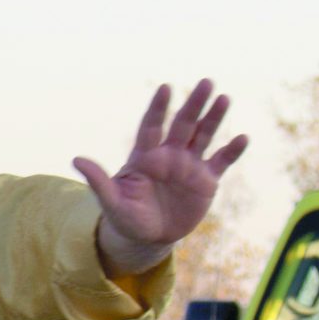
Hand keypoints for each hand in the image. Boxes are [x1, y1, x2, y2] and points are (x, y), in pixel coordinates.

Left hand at [77, 80, 248, 275]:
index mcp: (145, 156)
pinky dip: (232, 151)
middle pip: (183, 124)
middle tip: (206, 82)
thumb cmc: (126, 217)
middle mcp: (169, 155)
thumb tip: (76, 159)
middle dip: (194, 104)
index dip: (158, 108)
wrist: (148, 238)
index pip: (152, 126)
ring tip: (224, 98)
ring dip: (214, 118)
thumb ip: (99, 180)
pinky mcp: (205, 181)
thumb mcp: (112, 202)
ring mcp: (189, 165)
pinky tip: (242, 138)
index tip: (165, 88)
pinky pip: (220, 161)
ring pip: (204, 136)